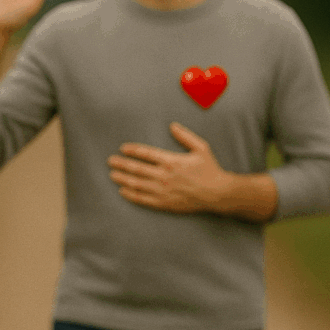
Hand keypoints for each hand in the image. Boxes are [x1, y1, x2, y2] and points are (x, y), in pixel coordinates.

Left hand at [107, 122, 230, 213]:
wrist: (218, 194)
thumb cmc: (210, 170)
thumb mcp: (201, 148)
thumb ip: (185, 136)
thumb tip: (172, 125)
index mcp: (171, 161)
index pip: (146, 153)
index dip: (132, 150)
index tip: (123, 148)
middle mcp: (164, 176)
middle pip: (137, 169)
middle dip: (121, 164)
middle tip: (111, 161)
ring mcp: (163, 191)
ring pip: (137, 184)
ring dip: (122, 179)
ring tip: (112, 175)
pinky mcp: (164, 203)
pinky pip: (143, 199)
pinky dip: (131, 195)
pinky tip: (122, 191)